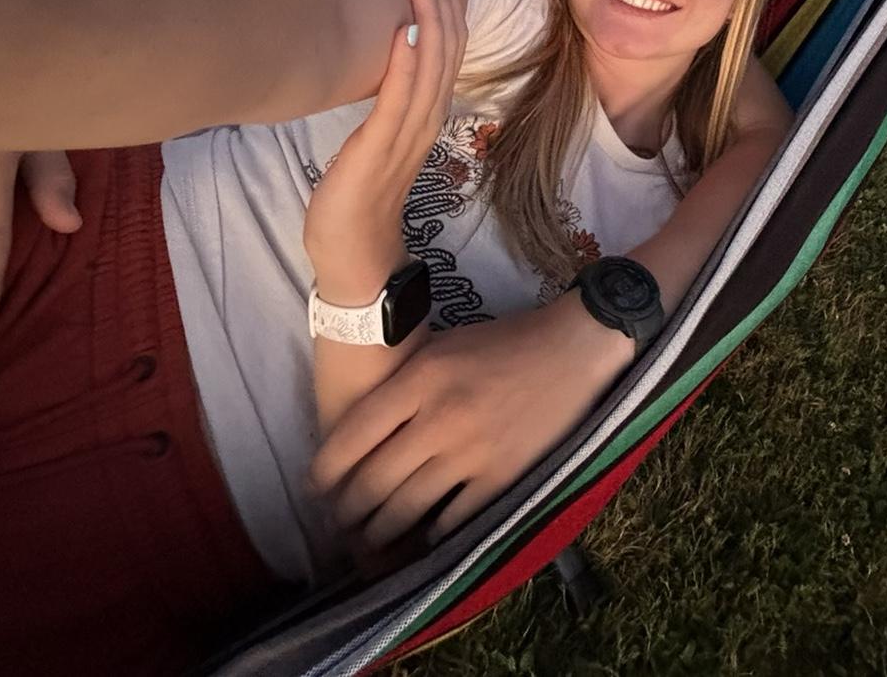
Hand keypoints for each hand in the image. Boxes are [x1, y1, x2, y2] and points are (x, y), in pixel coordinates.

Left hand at [303, 0, 465, 294]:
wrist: (353, 254)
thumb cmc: (357, 196)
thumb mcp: (376, 140)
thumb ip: (386, 104)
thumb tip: (379, 62)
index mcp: (425, 117)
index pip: (447, 54)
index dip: (445, 10)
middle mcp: (425, 122)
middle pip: (446, 53)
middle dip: (441, 3)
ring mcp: (407, 137)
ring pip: (431, 68)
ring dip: (430, 20)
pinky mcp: (381, 150)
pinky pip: (401, 100)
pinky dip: (407, 64)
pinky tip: (405, 32)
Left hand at [309, 293, 632, 553]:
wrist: (571, 349)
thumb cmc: (502, 342)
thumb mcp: (441, 347)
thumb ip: (400, 386)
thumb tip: (358, 433)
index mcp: (421, 379)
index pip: (351, 438)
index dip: (324, 474)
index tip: (315, 489)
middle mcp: (440, 418)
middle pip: (370, 483)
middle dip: (344, 514)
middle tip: (336, 524)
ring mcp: (472, 452)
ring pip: (403, 511)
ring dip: (376, 535)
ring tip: (364, 544)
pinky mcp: (501, 478)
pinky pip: (449, 522)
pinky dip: (427, 536)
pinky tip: (417, 540)